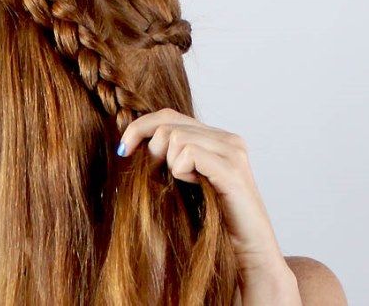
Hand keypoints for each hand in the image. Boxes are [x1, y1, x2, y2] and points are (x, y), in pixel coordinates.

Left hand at [116, 108, 288, 276]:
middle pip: (167, 123)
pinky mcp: (232, 169)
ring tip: (184, 184)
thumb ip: (167, 158)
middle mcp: (227, 139)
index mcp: (215, 138)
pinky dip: (180, 171)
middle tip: (157, 175)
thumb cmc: (211, 221)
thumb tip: (128, 144)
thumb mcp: (182, 182)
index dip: (139, 128)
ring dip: (169, 164)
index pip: (168, 115)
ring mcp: (232, 151)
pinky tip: (193, 186)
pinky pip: (189, 153)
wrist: (245, 253)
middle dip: (151, 150)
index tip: (123, 151)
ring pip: (175, 137)